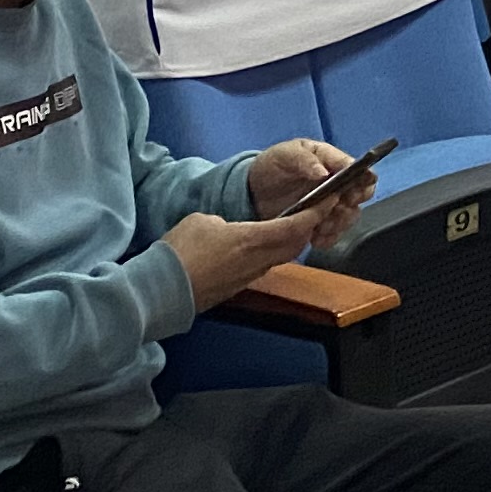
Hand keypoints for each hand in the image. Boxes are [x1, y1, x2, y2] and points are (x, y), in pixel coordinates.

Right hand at [164, 209, 320, 310]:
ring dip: (289, 243)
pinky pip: (262, 268)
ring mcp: (247, 278)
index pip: (295, 227)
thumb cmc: (180, 252)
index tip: (328, 201)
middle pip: (294, 245)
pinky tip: (259, 247)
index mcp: (252, 240)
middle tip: (313, 212)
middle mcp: (257, 262)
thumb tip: (229, 230)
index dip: (315, 214)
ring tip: (289, 226)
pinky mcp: (235, 288)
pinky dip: (270, 255)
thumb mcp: (203, 221)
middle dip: (307, 228)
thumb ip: (225, 221)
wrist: (162, 291)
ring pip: (279, 258)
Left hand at [247, 137, 378, 230]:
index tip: (353, 193)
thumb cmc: (273, 165)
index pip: (360, 171)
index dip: (363, 183)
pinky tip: (315, 238)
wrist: (253, 190)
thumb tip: (324, 172)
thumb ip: (304, 160)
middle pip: (359, 197)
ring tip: (320, 226)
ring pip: (348, 217)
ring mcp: (329, 205)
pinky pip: (333, 234)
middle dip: (349, 206)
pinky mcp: (319, 223)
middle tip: (334, 210)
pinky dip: (327, 238)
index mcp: (333, 162)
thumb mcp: (285, 155)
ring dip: (338, 223)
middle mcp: (337, 184)